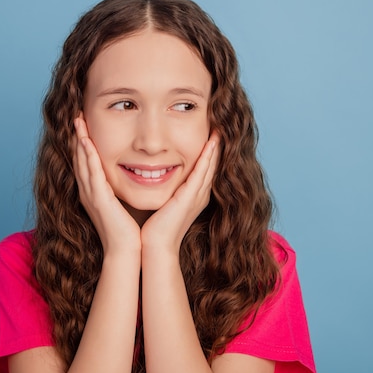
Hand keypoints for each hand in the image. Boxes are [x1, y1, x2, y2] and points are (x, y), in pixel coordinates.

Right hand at [73, 115, 140, 254]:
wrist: (126, 250)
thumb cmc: (128, 230)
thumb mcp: (123, 204)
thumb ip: (122, 190)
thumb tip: (136, 175)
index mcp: (95, 192)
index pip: (87, 162)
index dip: (84, 143)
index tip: (86, 124)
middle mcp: (88, 191)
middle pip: (79, 157)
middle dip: (78, 136)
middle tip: (77, 115)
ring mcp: (90, 194)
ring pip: (81, 161)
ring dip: (79, 139)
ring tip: (78, 120)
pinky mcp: (97, 198)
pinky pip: (91, 172)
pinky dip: (88, 155)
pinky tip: (86, 140)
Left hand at [140, 132, 219, 253]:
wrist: (154, 246)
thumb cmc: (154, 228)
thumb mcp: (163, 203)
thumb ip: (164, 189)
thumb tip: (153, 175)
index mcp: (194, 196)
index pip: (205, 168)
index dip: (209, 151)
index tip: (211, 133)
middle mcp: (200, 194)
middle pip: (212, 164)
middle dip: (216, 145)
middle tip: (220, 125)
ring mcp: (197, 196)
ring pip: (210, 165)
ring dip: (215, 146)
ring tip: (219, 128)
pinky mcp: (191, 197)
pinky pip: (202, 172)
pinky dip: (207, 156)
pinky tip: (211, 142)